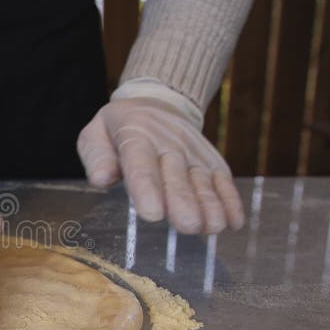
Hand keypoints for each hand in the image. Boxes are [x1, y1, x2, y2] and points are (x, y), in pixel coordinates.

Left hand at [77, 94, 244, 234]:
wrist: (156, 102)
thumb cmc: (118, 129)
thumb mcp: (95, 134)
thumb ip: (97, 157)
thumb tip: (101, 179)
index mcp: (135, 135)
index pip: (140, 163)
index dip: (147, 188)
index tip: (152, 214)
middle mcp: (168, 142)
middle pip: (176, 175)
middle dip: (183, 201)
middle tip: (187, 225)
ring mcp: (193, 150)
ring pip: (203, 179)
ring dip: (210, 204)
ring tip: (211, 227)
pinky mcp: (211, 159)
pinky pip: (222, 178)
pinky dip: (230, 200)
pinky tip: (234, 222)